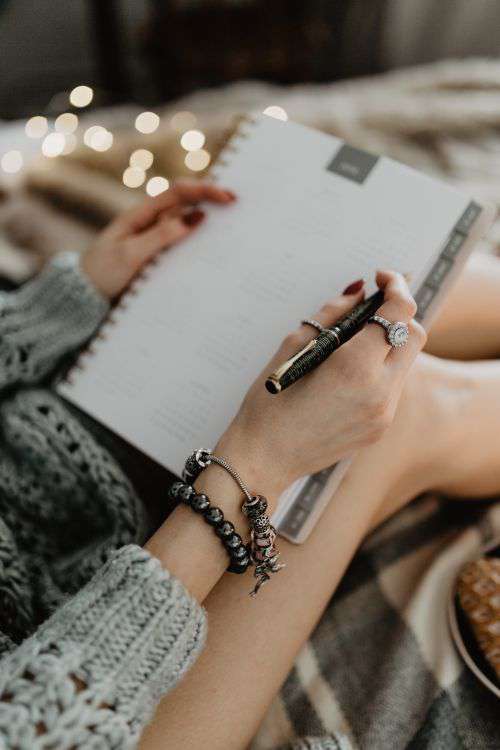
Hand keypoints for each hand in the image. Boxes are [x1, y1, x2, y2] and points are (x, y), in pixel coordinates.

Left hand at [82, 180, 235, 298]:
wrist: (84, 297)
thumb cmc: (103, 272)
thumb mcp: (132, 254)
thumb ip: (162, 236)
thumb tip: (197, 217)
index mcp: (142, 214)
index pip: (178, 192)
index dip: (204, 190)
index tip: (228, 197)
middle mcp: (151, 223)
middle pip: (187, 204)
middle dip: (213, 201)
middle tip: (240, 206)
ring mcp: (155, 241)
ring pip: (188, 226)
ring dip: (210, 225)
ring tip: (236, 229)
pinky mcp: (158, 259)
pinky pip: (183, 248)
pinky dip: (201, 247)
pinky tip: (216, 254)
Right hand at [216, 271, 425, 502]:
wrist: (264, 459)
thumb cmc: (269, 404)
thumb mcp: (292, 348)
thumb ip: (330, 315)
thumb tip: (357, 293)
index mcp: (355, 368)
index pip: (399, 313)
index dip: (395, 286)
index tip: (381, 278)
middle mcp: (380, 392)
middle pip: (414, 335)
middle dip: (397, 314)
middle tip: (370, 306)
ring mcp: (384, 414)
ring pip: (407, 361)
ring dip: (389, 342)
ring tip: (354, 340)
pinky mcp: (380, 428)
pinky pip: (393, 386)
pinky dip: (380, 368)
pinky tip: (349, 371)